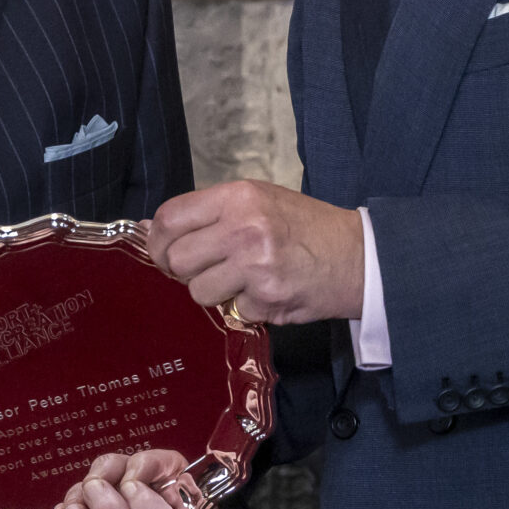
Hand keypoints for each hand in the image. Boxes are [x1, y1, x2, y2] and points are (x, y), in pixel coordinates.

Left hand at [146, 179, 364, 323]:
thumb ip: (209, 214)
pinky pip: (233, 311)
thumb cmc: (304, 226)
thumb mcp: (258, 201)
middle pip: (178, 259)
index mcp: (238, 196)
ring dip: (214, 293)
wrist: (358, 256)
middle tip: (204, 271)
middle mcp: (243, 227)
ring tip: (240, 281)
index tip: (164, 253)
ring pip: (198, 292)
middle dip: (184, 271)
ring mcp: (254, 266)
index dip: (158, 240)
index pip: (170, 217)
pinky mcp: (267, 299)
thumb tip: (150, 228)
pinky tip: (268, 293)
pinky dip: (246, 308)